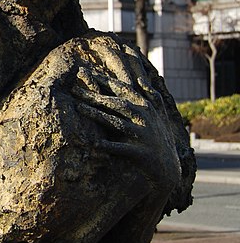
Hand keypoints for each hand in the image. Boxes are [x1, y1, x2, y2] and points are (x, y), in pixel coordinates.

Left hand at [73, 68, 178, 190]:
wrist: (168, 169)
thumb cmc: (160, 138)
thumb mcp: (161, 115)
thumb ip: (152, 95)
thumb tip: (141, 78)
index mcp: (146, 107)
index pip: (123, 90)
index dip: (105, 81)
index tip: (86, 73)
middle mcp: (144, 119)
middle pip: (116, 104)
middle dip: (95, 95)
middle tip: (74, 89)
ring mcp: (143, 136)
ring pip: (117, 123)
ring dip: (98, 115)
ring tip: (79, 108)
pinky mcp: (141, 153)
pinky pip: (122, 149)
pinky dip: (109, 146)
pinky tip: (94, 143)